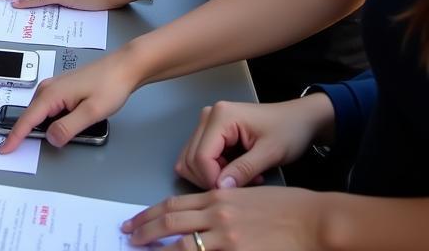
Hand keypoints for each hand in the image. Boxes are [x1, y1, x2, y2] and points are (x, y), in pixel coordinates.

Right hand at [0, 48, 139, 151]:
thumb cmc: (110, 86)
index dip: (14, 137)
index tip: (3, 150)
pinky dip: (48, 119)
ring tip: (49, 138)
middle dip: (25, 133)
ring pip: (40, 112)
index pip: (27, 119)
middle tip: (24, 148)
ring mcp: (55, 87)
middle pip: (31, 116)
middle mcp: (48, 88)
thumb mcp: (91, 113)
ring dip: (40, 127)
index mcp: (51, 93)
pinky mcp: (63, 89)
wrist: (124, 67)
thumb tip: (50, 139)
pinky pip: (49, 108)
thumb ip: (68, 128)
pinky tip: (61, 126)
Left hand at [120, 186, 326, 249]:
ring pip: (182, 246)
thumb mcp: (247, 197)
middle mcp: (217, 215)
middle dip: (145, 231)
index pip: (173, 205)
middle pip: (170, 222)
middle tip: (128, 237)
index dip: (150, 213)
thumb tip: (198, 222)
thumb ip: (221, 207)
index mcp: (218, 198)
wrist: (314, 220)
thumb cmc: (286, 208)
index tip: (135, 221)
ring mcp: (227, 238)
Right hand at [176, 96, 333, 190]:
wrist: (299, 119)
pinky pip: (200, 157)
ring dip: (212, 175)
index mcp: (220, 116)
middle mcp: (207, 116)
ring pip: (191, 159)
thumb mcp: (270, 153)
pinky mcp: (211, 131)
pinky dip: (214, 170)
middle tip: (241, 184)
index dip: (212, 180)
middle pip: (191, 158)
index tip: (234, 193)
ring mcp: (207, 123)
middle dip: (211, 179)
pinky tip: (236, 172)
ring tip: (241, 177)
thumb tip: (220, 188)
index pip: (200, 156)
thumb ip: (244, 170)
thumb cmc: (288, 131)